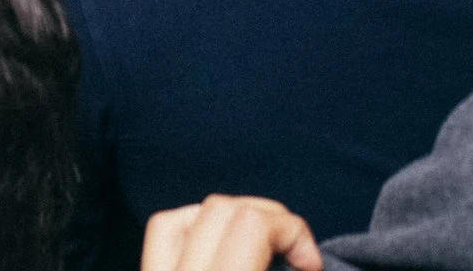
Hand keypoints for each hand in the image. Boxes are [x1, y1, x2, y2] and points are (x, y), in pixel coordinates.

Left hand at [142, 196, 320, 270]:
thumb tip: (306, 260)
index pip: (249, 226)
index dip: (294, 232)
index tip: (312, 263)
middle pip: (217, 209)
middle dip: (266, 218)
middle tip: (293, 255)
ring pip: (176, 218)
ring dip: (225, 221)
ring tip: (259, 251)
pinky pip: (160, 243)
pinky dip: (192, 235)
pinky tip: (219, 254)